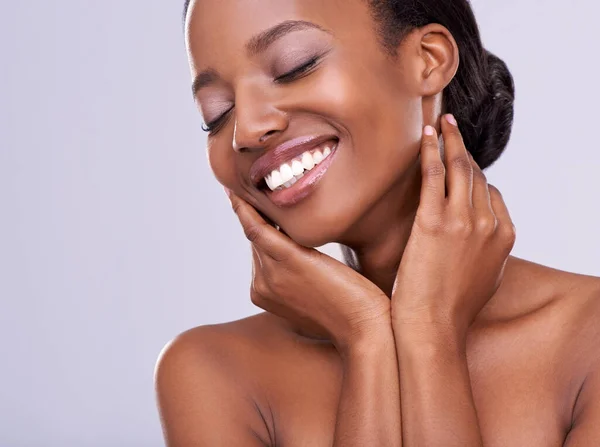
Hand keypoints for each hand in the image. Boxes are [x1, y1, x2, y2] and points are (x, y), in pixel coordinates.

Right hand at [226, 191, 390, 354]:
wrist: (367, 331)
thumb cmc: (353, 314)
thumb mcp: (320, 295)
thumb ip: (304, 279)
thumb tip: (309, 261)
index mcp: (267, 294)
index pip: (261, 252)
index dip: (262, 227)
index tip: (259, 206)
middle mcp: (262, 285)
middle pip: (257, 240)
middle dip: (256, 213)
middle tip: (252, 183)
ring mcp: (271, 275)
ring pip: (255, 232)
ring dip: (248, 205)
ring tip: (243, 182)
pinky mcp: (289, 261)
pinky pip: (259, 229)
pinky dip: (247, 210)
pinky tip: (240, 193)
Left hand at [391, 115, 515, 339]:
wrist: (433, 327)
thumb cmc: (453, 308)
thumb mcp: (485, 278)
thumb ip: (488, 250)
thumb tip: (483, 236)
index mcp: (505, 236)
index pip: (491, 192)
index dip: (474, 174)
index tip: (460, 161)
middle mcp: (489, 223)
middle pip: (476, 175)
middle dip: (463, 148)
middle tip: (453, 127)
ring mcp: (463, 221)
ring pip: (458, 168)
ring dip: (451, 140)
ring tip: (443, 122)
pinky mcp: (434, 222)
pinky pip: (435, 175)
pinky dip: (432, 150)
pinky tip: (428, 134)